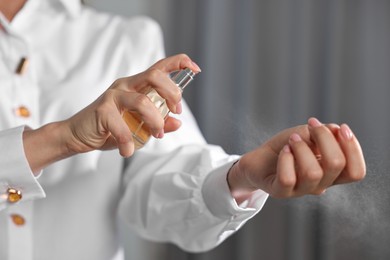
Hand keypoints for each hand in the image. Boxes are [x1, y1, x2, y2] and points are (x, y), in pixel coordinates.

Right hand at [63, 54, 200, 156]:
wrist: (78, 135)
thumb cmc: (109, 128)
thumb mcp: (139, 126)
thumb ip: (158, 123)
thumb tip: (177, 122)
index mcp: (137, 85)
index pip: (159, 68)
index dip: (179, 64)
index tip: (195, 69)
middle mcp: (126, 85)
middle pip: (155, 76)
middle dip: (172, 93)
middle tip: (174, 111)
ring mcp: (113, 96)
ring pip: (142, 101)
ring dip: (155, 121)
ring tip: (156, 135)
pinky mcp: (102, 110)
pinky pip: (121, 126)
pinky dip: (128, 142)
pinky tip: (128, 150)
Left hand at [227, 117, 365, 201]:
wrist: (258, 159)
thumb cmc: (286, 146)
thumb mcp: (307, 135)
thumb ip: (325, 134)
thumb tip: (337, 131)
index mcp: (331, 174)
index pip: (356, 172)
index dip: (353, 148)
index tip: (341, 128)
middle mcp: (320, 185)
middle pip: (337, 165)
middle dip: (325, 137)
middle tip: (310, 125)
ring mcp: (300, 191)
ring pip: (313, 172)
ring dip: (302, 147)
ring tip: (292, 139)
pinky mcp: (280, 192)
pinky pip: (288, 178)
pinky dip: (286, 159)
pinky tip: (284, 150)